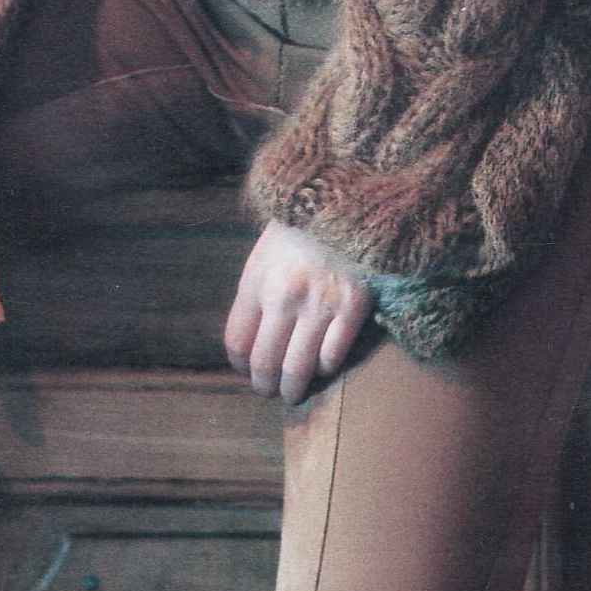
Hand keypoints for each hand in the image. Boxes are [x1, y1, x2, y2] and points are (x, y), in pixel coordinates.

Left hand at [224, 222, 370, 405]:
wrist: (347, 197)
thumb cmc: (301, 226)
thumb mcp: (265, 251)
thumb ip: (256, 291)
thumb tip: (250, 341)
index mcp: (256, 279)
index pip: (237, 341)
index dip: (240, 364)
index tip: (246, 369)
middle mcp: (284, 296)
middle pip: (265, 362)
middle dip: (264, 385)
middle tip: (269, 391)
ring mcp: (320, 303)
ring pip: (298, 368)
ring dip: (293, 388)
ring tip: (293, 393)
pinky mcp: (353, 307)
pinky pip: (333, 355)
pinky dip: (326, 367)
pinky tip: (323, 365)